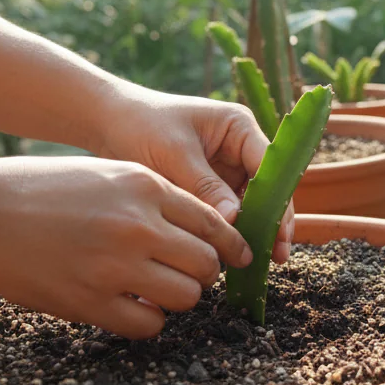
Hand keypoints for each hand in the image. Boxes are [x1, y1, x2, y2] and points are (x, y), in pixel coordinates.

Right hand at [0, 156, 249, 338]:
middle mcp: (138, 225)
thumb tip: (201, 230)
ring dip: (178, 298)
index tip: (237, 256)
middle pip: (206, 263)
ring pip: (186, 297)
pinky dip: (148, 320)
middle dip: (203, 273)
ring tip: (157, 290)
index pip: (213, 221)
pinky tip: (131, 307)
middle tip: (186, 274)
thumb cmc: (41, 189)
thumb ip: (154, 197)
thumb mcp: (107, 173)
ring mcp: (115, 266)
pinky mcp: (90, 301)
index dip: (230, 244)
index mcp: (145, 186)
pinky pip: (149, 324)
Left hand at [92, 85, 296, 263]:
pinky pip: (226, 212)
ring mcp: (225, 168)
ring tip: (255, 262)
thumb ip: (205, 187)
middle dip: (271, 221)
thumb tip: (234, 220)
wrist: (107, 122)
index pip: (269, 167)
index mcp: (239, 128)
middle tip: (276, 256)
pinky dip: (228, 231)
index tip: (277, 232)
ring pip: (248, 205)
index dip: (276, 200)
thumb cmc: (141, 125)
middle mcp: (239, 148)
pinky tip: (229, 254)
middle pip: (266, 189)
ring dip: (251, 230)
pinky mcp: (208, 186)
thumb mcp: (175, 154)